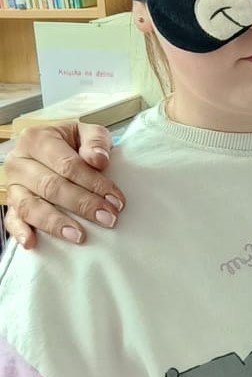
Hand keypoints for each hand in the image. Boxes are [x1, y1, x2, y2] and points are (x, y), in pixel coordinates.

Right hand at [3, 122, 123, 249]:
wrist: (50, 150)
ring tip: (79, 236)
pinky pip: (12, 220)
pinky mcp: (11, 206)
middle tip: (107, 218)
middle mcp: (19, 162)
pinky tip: (32, 243)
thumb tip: (98, 159)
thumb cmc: (70, 144)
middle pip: (51, 186)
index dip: (93, 183)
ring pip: (30, 206)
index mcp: (36, 139)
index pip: (66, 164)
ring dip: (56, 223)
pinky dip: (21, 232)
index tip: (115, 200)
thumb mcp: (86, 133)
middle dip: (82, 204)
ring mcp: (13, 186)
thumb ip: (95, 140)